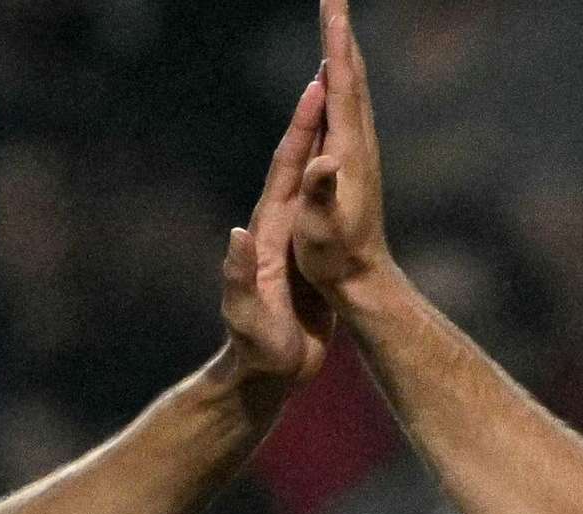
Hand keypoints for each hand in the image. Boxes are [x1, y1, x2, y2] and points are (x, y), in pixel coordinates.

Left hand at [220, 68, 333, 388]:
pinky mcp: (309, 255)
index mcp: (269, 231)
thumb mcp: (248, 316)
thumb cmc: (256, 350)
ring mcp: (295, 239)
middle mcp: (279, 226)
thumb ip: (239, 277)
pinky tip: (345, 163)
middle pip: (298, 160)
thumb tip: (237, 234)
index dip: (300, 129)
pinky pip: (324, 204)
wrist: (265, 375)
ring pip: (312, 178)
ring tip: (342, 102)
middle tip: (331, 70)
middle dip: (313, 116)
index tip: (315, 86)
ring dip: (326, 138)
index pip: (286, 169)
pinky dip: (334, 176)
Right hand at [291, 0, 395, 297]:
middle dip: (340, 33)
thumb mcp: (322, 229)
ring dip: (344, 52)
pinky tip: (336, 77)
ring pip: (353, 88)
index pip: (341, 83)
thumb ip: (321, 192)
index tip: (332, 3)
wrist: (364, 281)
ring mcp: (360, 151)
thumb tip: (324, 161)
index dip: (335, 42)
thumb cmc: (335, 258)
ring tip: (335, 24)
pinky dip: (342, 80)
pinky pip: (348, 107)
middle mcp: (359, 142)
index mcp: (347, 149)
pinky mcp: (355, 162)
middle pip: (351, 75)